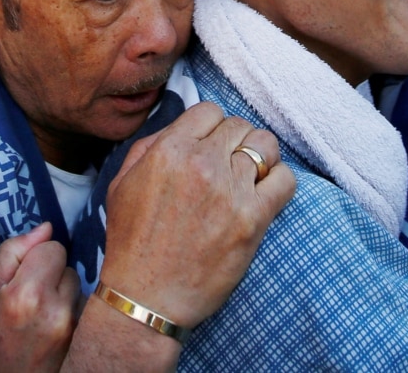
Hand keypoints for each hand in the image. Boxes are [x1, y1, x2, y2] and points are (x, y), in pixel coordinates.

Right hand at [0, 223, 80, 372]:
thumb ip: (14, 251)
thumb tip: (47, 228)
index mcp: (27, 293)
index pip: (53, 247)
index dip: (36, 257)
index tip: (23, 274)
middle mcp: (55, 309)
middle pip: (68, 264)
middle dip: (51, 272)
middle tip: (31, 294)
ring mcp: (71, 325)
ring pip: (77, 283)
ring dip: (63, 290)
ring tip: (40, 310)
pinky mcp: (81, 336)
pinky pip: (82, 304)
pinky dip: (70, 307)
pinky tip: (52, 322)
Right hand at [99, 102, 294, 326]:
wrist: (146, 297)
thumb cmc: (132, 242)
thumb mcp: (122, 183)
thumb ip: (150, 145)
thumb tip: (181, 127)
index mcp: (169, 150)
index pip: (209, 110)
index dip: (211, 127)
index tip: (210, 145)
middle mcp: (201, 164)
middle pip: (239, 126)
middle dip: (235, 142)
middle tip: (228, 165)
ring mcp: (230, 191)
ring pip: (265, 145)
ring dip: (260, 157)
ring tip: (250, 176)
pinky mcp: (252, 219)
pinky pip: (285, 180)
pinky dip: (279, 181)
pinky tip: (265, 193)